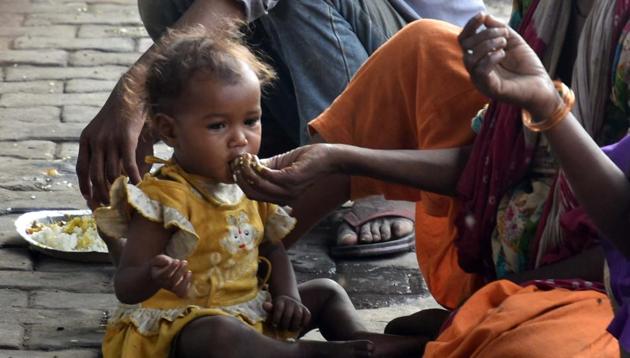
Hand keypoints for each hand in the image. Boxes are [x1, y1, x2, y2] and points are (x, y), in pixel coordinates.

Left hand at [76, 83, 154, 208]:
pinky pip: (127, 165)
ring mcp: (110, 140)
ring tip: (126, 200)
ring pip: (110, 173)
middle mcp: (95, 140)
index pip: (81, 169)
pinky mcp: (126, 139)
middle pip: (95, 176)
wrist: (134, 91)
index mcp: (86, 138)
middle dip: (101, 194)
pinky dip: (133, 178)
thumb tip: (116, 174)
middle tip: (110, 206)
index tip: (89, 199)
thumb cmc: (124, 112)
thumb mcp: (109, 131)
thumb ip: (108, 150)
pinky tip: (139, 185)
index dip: (84, 186)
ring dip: (118, 189)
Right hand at [149, 254, 191, 297]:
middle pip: (172, 281)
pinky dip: (187, 286)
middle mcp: (164, 284)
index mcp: (157, 276)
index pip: (165, 274)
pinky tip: (188, 275)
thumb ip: (161, 259)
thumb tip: (168, 262)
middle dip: (180, 270)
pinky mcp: (178, 290)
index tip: (177, 260)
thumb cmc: (161, 264)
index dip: (172, 268)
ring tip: (188, 271)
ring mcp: (171, 288)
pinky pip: (182, 293)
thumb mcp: (158, 259)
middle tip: (184, 262)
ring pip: (177, 290)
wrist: (162, 272)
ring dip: (185, 280)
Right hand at [234, 144, 337, 203]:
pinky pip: (267, 176)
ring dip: (247, 171)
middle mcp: (283, 198)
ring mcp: (288, 191)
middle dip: (240, 177)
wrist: (327, 158)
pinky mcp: (291, 180)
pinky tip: (256, 159)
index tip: (235, 167)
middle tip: (237, 163)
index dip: (240, 182)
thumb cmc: (304, 160)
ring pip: (257, 185)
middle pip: (252, 192)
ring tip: (245, 159)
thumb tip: (244, 165)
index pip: (253, 195)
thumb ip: (263, 169)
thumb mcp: (279, 166)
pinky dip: (258, 167)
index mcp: (280, 197)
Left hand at [263, 295, 310, 331]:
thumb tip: (264, 305)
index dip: (276, 318)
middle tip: (282, 328)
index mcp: (281, 301)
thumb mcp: (272, 308)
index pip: (279, 309)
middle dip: (284, 324)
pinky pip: (307, 316)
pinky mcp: (306, 310)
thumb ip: (269, 308)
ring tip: (290, 330)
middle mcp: (291, 302)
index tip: (274, 324)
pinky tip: (298, 327)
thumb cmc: (278, 309)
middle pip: (288, 314)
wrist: (289, 302)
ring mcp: (299, 306)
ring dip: (294, 325)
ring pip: (298, 315)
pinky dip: (304, 323)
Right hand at [458, 13, 560, 118]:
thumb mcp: (514, 41)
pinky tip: (503, 54)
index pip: (465, 40)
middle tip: (503, 34)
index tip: (482, 15)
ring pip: (469, 59)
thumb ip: (500, 29)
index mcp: (480, 57)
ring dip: (487, 45)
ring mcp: (481, 80)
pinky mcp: (489, 89)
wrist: (541, 86)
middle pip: (465, 47)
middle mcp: (476, 69)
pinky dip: (490, 58)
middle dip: (484, 34)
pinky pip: (480, 71)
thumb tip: (485, 17)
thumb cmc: (527, 66)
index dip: (470, 26)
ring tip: (504, 43)